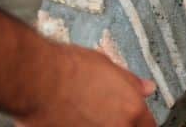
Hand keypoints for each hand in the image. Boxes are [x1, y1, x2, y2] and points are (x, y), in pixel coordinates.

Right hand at [16, 42, 157, 126]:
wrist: (37, 80)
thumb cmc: (67, 70)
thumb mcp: (107, 66)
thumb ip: (131, 83)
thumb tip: (146, 88)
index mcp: (131, 111)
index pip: (148, 126)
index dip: (139, 120)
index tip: (132, 118)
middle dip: (117, 123)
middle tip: (100, 113)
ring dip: (96, 124)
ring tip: (82, 114)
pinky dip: (78, 126)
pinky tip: (70, 119)